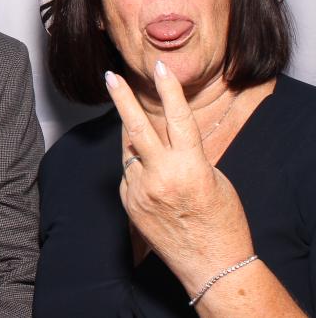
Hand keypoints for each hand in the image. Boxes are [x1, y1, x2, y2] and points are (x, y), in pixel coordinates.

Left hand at [106, 60, 253, 292]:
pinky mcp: (128, 203)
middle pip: (137, 129)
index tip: (160, 67)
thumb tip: (161, 139)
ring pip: (129, 153)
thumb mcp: (213, 178)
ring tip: (155, 156)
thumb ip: (185, 155)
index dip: (169, 90)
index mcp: (190, 167)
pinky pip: (128, 175)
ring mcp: (141, 191)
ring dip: (136, 145)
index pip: (177, 119)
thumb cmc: (222, 221)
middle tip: (110, 76)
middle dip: (122, 99)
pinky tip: (154, 186)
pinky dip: (137, 172)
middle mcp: (161, 177)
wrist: (211, 265)